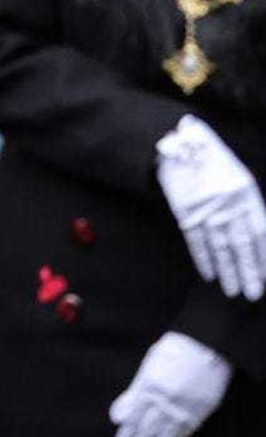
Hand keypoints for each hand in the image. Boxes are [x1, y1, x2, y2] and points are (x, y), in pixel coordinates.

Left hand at [110, 332, 231, 436]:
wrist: (208, 346)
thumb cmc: (175, 350)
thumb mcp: (148, 365)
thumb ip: (132, 392)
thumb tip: (116, 417)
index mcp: (148, 387)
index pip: (132, 420)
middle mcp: (163, 402)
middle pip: (144, 433)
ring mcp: (181, 410)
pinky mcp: (197, 415)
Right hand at [156, 114, 265, 300]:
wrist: (179, 143)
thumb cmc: (212, 159)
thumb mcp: (237, 175)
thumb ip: (247, 203)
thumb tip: (258, 238)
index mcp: (245, 191)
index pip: (260, 232)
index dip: (263, 256)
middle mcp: (227, 202)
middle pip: (241, 243)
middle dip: (248, 270)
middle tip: (253, 293)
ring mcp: (205, 207)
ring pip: (219, 246)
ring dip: (227, 270)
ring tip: (232, 290)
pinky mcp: (185, 210)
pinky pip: (196, 239)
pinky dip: (203, 258)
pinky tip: (209, 274)